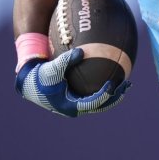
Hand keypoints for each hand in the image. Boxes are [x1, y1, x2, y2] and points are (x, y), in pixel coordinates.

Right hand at [15, 48, 130, 117]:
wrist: (32, 84)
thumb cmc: (41, 77)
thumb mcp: (52, 69)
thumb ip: (66, 60)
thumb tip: (81, 51)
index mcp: (70, 106)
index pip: (93, 103)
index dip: (104, 95)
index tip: (113, 84)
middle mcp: (76, 108)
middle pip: (102, 106)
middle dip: (116, 96)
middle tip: (126, 85)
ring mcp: (78, 105)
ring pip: (101, 103)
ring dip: (114, 94)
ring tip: (127, 83)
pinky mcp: (79, 100)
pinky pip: (96, 95)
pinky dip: (106, 89)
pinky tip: (116, 77)